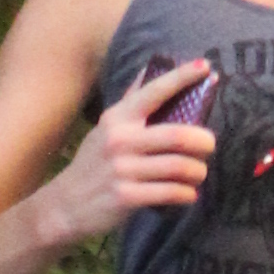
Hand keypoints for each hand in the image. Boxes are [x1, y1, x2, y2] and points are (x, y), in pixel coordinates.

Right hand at [45, 55, 217, 252]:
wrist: (64, 206)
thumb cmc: (93, 164)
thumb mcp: (104, 129)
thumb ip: (130, 102)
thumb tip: (150, 69)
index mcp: (118, 118)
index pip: (154, 91)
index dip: (182, 77)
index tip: (206, 66)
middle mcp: (120, 140)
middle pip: (178, 134)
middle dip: (204, 140)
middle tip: (209, 145)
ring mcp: (122, 170)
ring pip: (180, 167)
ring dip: (198, 172)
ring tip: (198, 174)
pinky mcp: (126, 197)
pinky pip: (171, 193)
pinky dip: (187, 195)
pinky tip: (188, 195)